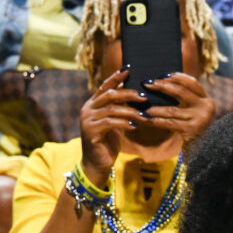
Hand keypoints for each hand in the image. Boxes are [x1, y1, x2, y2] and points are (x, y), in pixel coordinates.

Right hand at [78, 68, 147, 183]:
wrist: (97, 163)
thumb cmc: (108, 141)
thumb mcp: (116, 120)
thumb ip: (120, 106)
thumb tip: (129, 89)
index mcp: (93, 103)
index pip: (105, 86)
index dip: (116, 77)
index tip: (128, 69)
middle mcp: (88, 108)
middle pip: (109, 95)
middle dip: (128, 94)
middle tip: (144, 97)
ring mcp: (87, 119)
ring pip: (111, 109)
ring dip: (130, 111)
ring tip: (144, 115)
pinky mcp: (90, 131)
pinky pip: (110, 123)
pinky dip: (124, 123)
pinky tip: (135, 126)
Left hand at [140, 72, 216, 143]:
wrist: (207, 151)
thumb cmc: (197, 130)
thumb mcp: (196, 112)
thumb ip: (188, 100)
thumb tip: (165, 84)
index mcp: (207, 100)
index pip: (193, 83)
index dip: (178, 77)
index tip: (163, 74)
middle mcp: (206, 107)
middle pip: (181, 92)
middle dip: (162, 86)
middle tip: (147, 84)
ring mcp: (199, 118)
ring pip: (172, 109)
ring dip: (155, 107)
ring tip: (142, 105)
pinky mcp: (191, 130)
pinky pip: (169, 123)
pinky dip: (156, 121)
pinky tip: (146, 119)